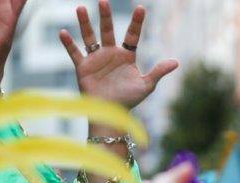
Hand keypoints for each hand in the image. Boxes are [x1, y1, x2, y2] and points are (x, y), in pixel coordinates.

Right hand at [59, 1, 177, 110]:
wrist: (110, 115)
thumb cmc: (129, 101)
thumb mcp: (146, 86)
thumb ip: (158, 72)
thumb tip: (176, 62)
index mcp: (126, 56)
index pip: (132, 35)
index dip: (137, 23)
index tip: (141, 8)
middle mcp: (110, 54)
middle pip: (107, 31)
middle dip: (105, 16)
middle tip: (103, 1)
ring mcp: (96, 59)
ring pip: (89, 37)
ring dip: (84, 24)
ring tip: (81, 8)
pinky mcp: (83, 68)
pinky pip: (74, 53)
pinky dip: (68, 44)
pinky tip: (63, 32)